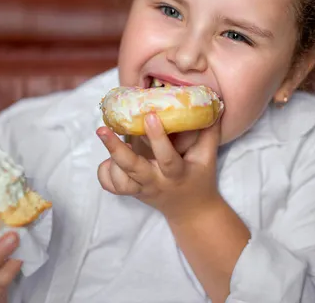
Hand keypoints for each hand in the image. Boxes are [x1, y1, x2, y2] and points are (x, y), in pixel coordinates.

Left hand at [96, 112, 222, 221]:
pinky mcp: (131, 193)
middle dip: (116, 149)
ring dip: (111, 160)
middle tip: (102, 129)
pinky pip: (111, 187)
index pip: (167, 157)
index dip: (158, 137)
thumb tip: (212, 102)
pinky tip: (109, 159)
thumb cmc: (200, 178)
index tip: (150, 115)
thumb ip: (209, 131)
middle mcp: (156, 182)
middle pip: (133, 168)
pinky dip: (105, 173)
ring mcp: (141, 189)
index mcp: (176, 174)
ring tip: (109, 138)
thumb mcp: (207, 157)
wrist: (192, 212)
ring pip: (119, 181)